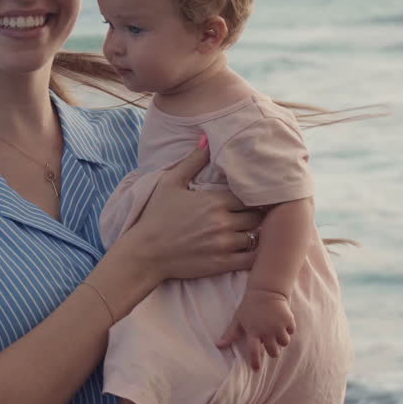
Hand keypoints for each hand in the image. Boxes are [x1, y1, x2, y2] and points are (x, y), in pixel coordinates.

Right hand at [118, 145, 265, 282]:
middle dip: (255, 215)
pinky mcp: (222, 264)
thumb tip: (206, 139)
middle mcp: (223, 221)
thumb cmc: (156, 215)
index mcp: (214, 200)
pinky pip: (252, 259)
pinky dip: (255, 254)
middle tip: (251, 215)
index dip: (251, 196)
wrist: (145, 252)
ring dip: (254, 234)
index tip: (248, 198)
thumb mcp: (170, 182)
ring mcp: (224, 244)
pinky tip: (248, 249)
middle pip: (257, 216)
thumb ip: (192, 161)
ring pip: (256, 236)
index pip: (249, 195)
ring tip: (248, 232)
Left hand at [217, 289, 295, 369]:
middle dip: (272, 351)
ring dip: (281, 340)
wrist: (265, 290)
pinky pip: (291, 332)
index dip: (255, 361)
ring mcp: (278, 325)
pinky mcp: (288, 320)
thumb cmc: (249, 306)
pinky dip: (288, 329)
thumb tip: (218, 345)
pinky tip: (282, 322)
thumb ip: (230, 334)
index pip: (254, 351)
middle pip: (273, 352)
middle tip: (269, 343)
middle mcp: (267, 330)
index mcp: (253, 331)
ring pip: (284, 343)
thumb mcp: (238, 319)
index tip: (256, 369)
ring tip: (276, 331)